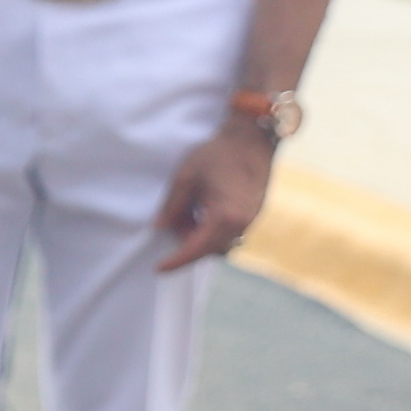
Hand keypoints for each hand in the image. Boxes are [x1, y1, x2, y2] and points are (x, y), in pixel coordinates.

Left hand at [153, 114, 280, 274]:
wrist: (251, 141)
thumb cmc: (217, 155)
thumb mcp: (186, 177)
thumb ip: (172, 205)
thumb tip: (159, 228)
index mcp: (225, 216)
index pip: (196, 248)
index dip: (176, 261)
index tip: (158, 269)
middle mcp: (242, 223)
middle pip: (209, 249)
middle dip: (187, 241)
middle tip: (172, 220)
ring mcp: (251, 220)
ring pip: (219, 242)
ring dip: (199, 235)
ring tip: (188, 209)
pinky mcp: (253, 215)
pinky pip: (228, 232)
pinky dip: (211, 228)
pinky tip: (201, 207)